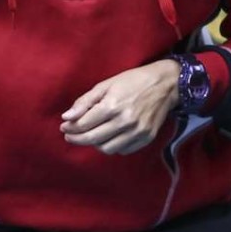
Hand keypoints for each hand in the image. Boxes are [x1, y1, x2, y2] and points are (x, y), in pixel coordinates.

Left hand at [61, 59, 180, 154]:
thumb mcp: (107, 84)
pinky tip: (110, 136)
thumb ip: (85, 101)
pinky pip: (122, 150)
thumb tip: (67, 117)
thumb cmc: (133, 81)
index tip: (64, 127)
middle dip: (77, 139)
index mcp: (112, 105)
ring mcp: (137, 132)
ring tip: (92, 135)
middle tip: (70, 135)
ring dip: (95, 144)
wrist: (165, 84)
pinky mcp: (146, 138)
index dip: (70, 128)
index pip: (83, 125)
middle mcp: (125, 121)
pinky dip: (113, 146)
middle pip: (92, 139)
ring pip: (106, 149)